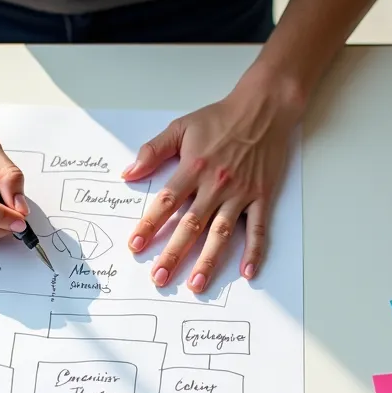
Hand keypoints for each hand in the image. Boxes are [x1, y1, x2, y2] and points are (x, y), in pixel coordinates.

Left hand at [122, 80, 300, 291]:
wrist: (264, 108)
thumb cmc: (221, 118)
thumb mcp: (181, 127)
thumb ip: (153, 151)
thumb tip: (128, 173)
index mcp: (193, 168)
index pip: (166, 202)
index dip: (149, 225)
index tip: (135, 245)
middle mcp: (216, 185)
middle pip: (191, 225)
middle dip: (173, 254)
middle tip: (160, 278)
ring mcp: (240, 194)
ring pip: (221, 233)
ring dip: (208, 260)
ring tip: (197, 284)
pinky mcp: (261, 197)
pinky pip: (259, 229)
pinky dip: (254, 251)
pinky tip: (247, 272)